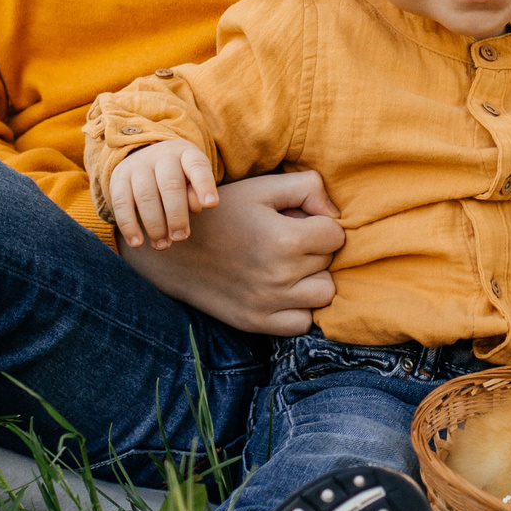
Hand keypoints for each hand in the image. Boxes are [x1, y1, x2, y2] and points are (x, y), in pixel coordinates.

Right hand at [110, 140, 218, 247]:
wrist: (146, 159)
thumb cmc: (179, 178)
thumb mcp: (192, 181)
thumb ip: (196, 194)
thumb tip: (196, 207)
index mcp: (186, 153)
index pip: (197, 166)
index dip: (204, 184)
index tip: (211, 205)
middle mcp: (162, 156)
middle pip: (170, 185)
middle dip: (176, 215)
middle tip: (181, 237)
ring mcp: (138, 166)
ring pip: (146, 195)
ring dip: (155, 225)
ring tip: (162, 245)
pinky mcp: (118, 178)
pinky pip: (122, 203)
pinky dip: (129, 226)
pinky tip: (138, 243)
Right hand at [118, 169, 344, 334]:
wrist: (174, 248)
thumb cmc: (222, 212)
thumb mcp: (261, 188)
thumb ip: (306, 188)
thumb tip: (335, 211)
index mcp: (284, 239)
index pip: (336, 235)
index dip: (322, 224)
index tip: (300, 220)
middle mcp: (279, 276)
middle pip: (330, 263)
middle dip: (316, 249)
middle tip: (288, 240)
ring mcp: (268, 303)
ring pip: (324, 295)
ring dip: (313, 279)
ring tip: (290, 265)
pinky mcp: (256, 322)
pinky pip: (302, 323)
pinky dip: (300, 308)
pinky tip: (283, 289)